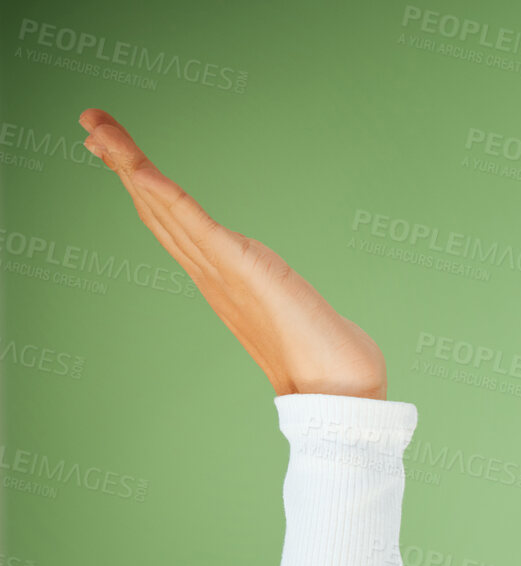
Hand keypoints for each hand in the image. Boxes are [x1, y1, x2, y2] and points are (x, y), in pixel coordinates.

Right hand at [79, 108, 387, 399]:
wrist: (339, 393)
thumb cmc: (330, 365)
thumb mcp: (301, 320)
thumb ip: (295, 311)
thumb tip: (311, 319)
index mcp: (223, 283)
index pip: (174, 226)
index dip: (144, 190)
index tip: (121, 157)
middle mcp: (212, 276)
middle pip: (156, 210)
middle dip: (123, 165)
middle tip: (90, 125)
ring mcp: (222, 272)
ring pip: (163, 208)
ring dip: (128, 163)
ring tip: (95, 125)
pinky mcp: (241, 267)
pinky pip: (192, 222)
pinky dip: (161, 191)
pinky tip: (137, 166)